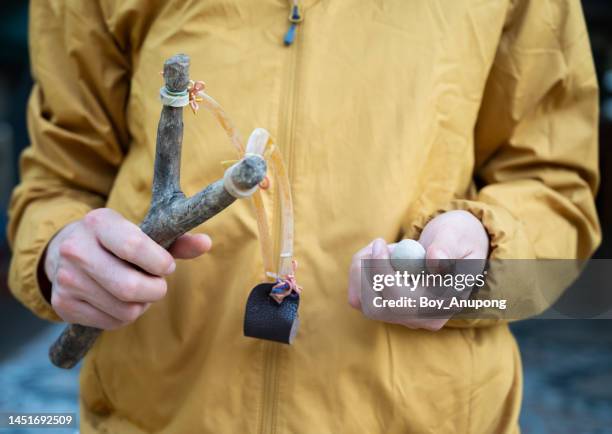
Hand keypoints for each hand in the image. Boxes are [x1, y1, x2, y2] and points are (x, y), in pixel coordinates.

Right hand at [44, 208, 211, 328]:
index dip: (159, 262)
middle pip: (129, 287)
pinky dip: (125, 316)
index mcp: (99, 222)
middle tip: (157, 283)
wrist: (65, 251)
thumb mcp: (142, 232)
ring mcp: (66, 279)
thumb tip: (206, 243)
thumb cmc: (117, 241)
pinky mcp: (63, 304)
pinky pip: (111, 323)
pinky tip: (119, 300)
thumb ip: (176, 240)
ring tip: (137, 290)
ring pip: (124, 310)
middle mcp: (76, 249)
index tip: (167, 265)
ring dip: (142, 304)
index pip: (134, 246)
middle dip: (155, 290)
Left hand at [348, 210, 488, 329]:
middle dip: (368, 270)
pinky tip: (379, 257)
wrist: (452, 245)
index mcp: (442, 307)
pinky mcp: (385, 308)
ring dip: (363, 268)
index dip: (382, 272)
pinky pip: (358, 296)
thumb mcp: (457, 237)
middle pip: (374, 307)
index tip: (380, 243)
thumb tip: (435, 261)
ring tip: (387, 248)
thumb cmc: (457, 238)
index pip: (401, 302)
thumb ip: (447, 249)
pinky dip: (360, 272)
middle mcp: (420, 319)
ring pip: (361, 301)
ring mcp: (400, 317)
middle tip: (380, 243)